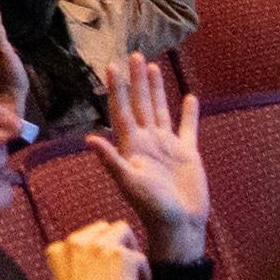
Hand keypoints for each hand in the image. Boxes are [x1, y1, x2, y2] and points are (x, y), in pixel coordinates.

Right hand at [41, 219, 143, 279]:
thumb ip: (76, 261)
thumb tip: (98, 255)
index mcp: (59, 249)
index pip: (85, 236)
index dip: (99, 252)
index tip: (105, 268)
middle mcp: (76, 242)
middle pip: (105, 228)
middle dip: (116, 245)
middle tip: (122, 267)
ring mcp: (99, 246)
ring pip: (124, 232)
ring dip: (130, 253)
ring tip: (132, 275)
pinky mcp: (121, 255)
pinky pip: (140, 257)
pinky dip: (143, 274)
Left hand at [90, 54, 206, 265]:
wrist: (178, 225)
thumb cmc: (151, 207)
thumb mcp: (128, 182)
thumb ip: (111, 160)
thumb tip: (89, 139)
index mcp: (132, 145)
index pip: (122, 110)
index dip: (117, 89)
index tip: (111, 66)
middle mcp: (148, 141)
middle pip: (141, 104)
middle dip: (137, 80)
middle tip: (135, 54)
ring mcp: (167, 145)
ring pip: (161, 110)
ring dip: (157, 89)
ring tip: (153, 67)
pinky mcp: (187, 153)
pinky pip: (188, 128)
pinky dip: (189, 114)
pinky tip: (190, 97)